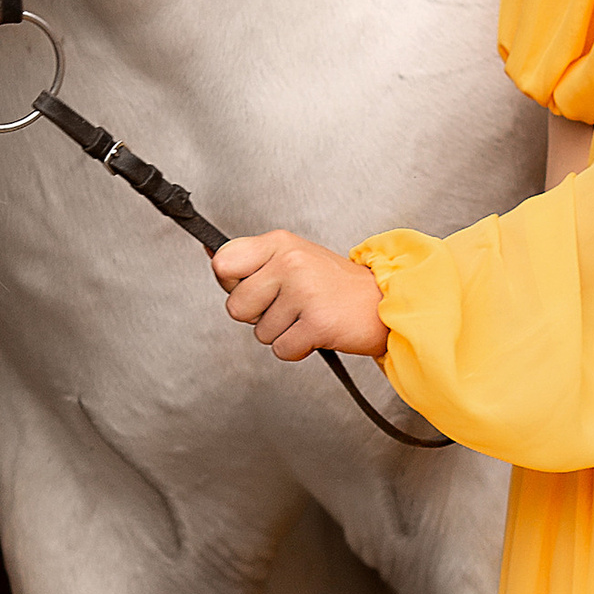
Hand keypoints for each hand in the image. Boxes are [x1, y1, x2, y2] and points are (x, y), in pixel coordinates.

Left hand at [213, 230, 390, 363]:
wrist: (382, 302)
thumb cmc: (335, 285)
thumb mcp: (294, 257)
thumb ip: (254, 260)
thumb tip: (210, 255)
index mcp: (280, 243)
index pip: (223, 264)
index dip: (233, 285)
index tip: (256, 288)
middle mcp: (290, 262)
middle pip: (236, 307)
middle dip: (259, 316)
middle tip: (289, 306)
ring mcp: (303, 292)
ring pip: (260, 333)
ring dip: (283, 333)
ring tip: (308, 316)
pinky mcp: (316, 322)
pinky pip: (281, 350)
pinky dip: (297, 349)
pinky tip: (316, 332)